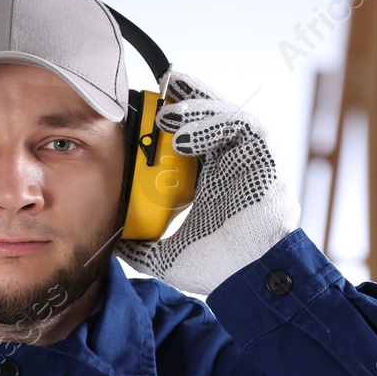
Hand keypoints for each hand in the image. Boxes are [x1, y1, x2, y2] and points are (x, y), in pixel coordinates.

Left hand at [114, 72, 300, 294]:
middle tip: (153, 96)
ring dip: (192, 109)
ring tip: (164, 116)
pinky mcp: (263, 156)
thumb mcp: (165, 256)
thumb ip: (141, 246)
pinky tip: (183, 138)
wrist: (250, 279)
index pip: (186, 141)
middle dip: (180, 102)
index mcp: (207, 182)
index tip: (141, 117)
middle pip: (205, 119)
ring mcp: (246, 159)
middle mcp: (227, 165)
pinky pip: (240, 124)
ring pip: (222, 115)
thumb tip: (113, 242)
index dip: (166, 125)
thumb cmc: (218, 269)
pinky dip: (212, 123)